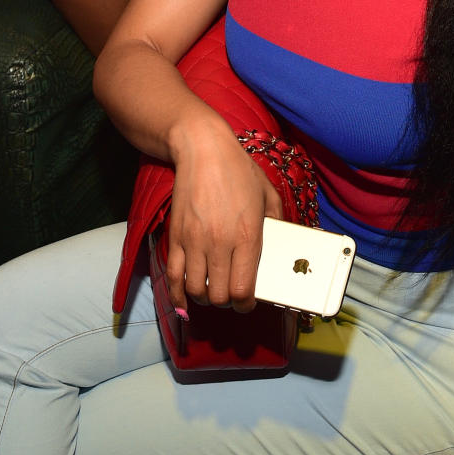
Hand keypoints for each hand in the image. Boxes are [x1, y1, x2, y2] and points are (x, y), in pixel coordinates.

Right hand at [166, 122, 282, 311]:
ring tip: (211, 293)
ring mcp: (194, 241)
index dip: (245, 304)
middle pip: (219, 296)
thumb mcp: (268, 194)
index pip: (243, 289)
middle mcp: (220, 243)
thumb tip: (280, 243)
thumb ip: (278, 222)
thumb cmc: (238, 170)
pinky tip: (184, 299)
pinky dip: (178, 293)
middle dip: (226, 304)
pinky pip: (173, 276)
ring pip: (195, 290)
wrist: (203, 150)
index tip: (247, 302)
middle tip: (230, 297)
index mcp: (247, 236)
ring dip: (204, 299)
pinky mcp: (176, 237)